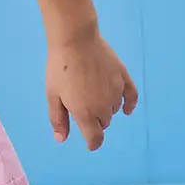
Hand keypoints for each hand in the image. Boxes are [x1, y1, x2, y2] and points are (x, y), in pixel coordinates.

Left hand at [46, 29, 137, 150]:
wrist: (75, 40)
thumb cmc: (59, 68)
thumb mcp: (52, 95)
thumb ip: (58, 119)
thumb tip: (62, 139)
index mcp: (85, 114)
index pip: (95, 138)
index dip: (92, 143)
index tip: (90, 144)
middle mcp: (103, 106)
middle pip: (103, 122)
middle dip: (94, 120)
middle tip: (80, 104)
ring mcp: (115, 92)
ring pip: (114, 109)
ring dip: (105, 108)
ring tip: (91, 93)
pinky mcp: (123, 78)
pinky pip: (131, 97)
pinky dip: (129, 104)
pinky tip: (127, 109)